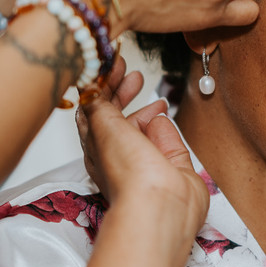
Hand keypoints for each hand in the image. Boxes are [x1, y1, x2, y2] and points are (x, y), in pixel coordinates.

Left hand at [77, 59, 208, 233]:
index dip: (101, 85)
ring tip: (152, 92)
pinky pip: (167, 138)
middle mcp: (120, 154)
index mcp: (97, 147)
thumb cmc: (128, 172)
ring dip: (144, 107)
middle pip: (117, 117)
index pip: (94, 111)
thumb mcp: (103, 126)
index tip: (111, 62)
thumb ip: (98, 103)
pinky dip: (164, 123)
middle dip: (122, 93)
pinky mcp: (172, 164)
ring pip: (142, 127)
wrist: (162, 204)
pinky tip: (164, 113)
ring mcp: (146, 159)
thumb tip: (92, 87)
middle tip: (132, 73)